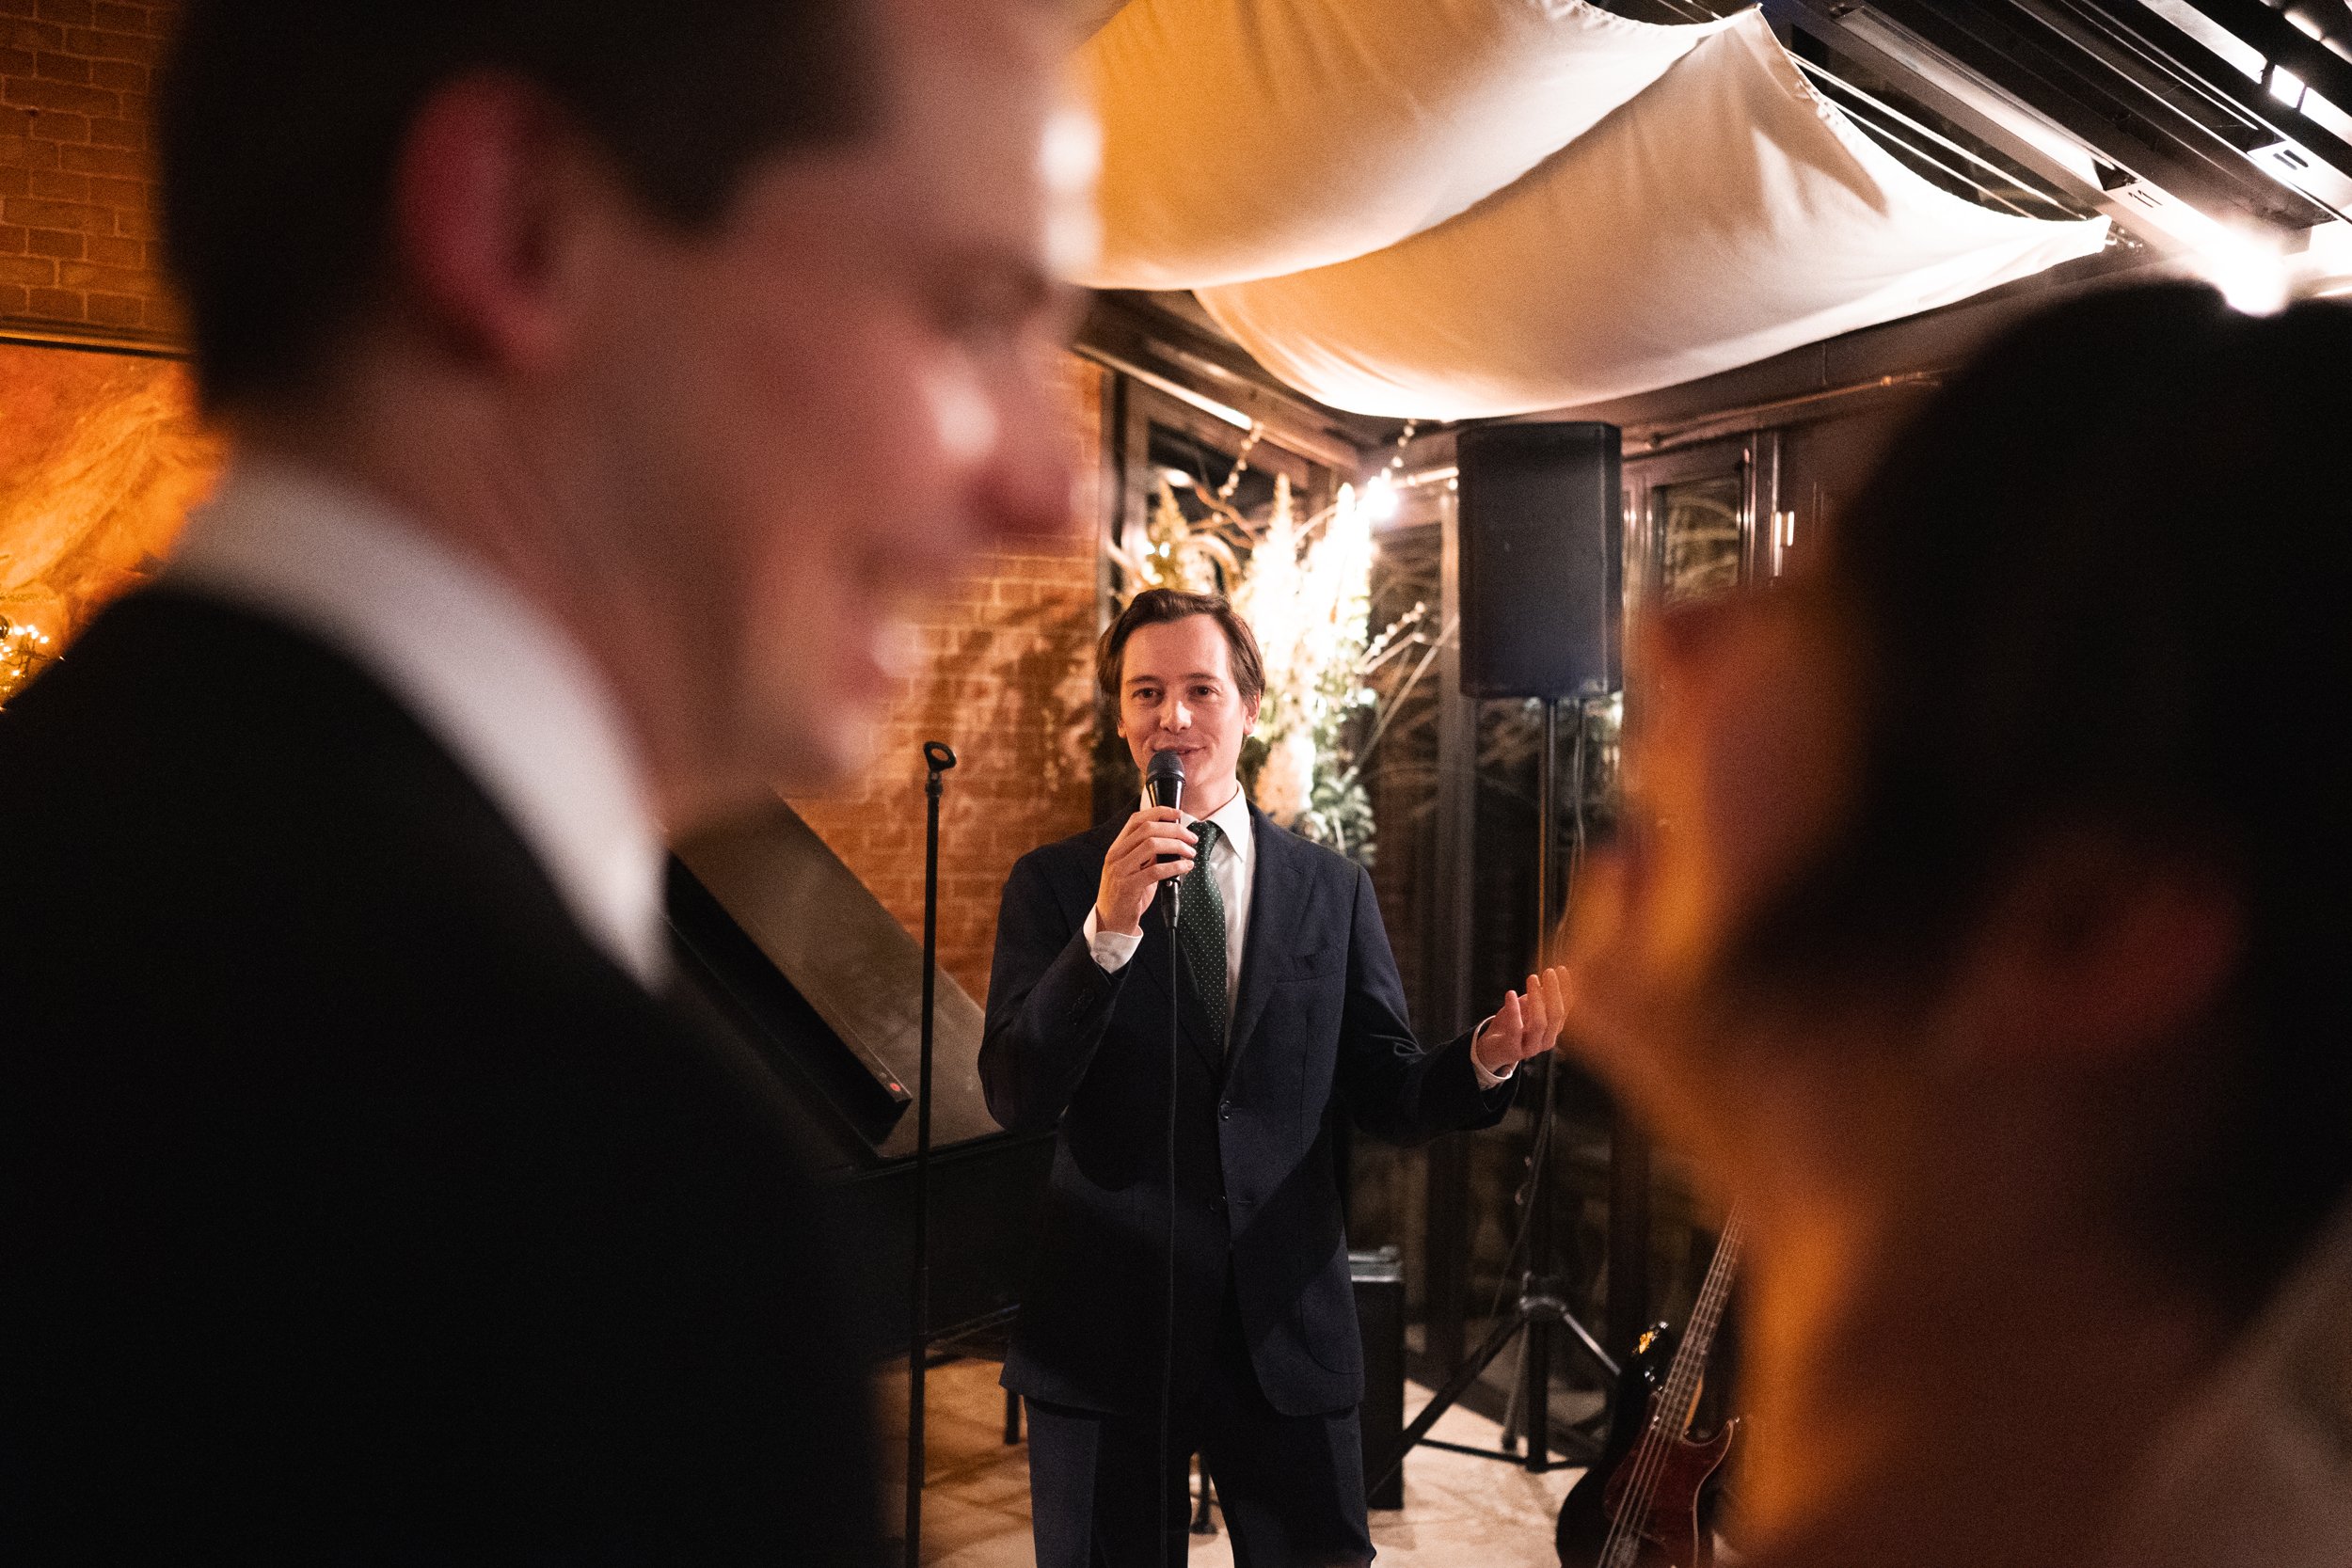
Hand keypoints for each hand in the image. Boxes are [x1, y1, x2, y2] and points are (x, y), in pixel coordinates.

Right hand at [1094, 806, 1196, 935]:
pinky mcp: (1128, 887)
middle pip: (1148, 829)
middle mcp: (1116, 855)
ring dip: (1177, 846)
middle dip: (1175, 830)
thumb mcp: (1135, 869)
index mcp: (1117, 848)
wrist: (1111, 921)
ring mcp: (1120, 870)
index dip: (1159, 812)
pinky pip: (1156, 871)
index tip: (1178, 814)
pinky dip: (1175, 866)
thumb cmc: (1126, 894)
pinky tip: (1186, 867)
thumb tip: (1174, 840)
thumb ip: (1148, 854)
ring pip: (1152, 845)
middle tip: (1191, 838)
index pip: (1137, 819)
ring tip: (1190, 853)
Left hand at [1472, 967, 1571, 1077]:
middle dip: (1554, 991)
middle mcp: (1546, 1040)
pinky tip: (1510, 993)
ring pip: (1540, 1022)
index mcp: (1553, 1030)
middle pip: (1556, 1014)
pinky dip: (1514, 1010)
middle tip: (1549, 972)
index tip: (1561, 969)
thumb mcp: (1526, 1008)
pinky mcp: (1513, 1050)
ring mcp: (1531, 1047)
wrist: (1491, 1050)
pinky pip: (1515, 1029)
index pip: (1565, 1008)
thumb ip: (1539, 997)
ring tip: (1532, 978)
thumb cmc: (1511, 1026)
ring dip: (1537, 998)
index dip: (1565, 988)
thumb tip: (1551, 976)